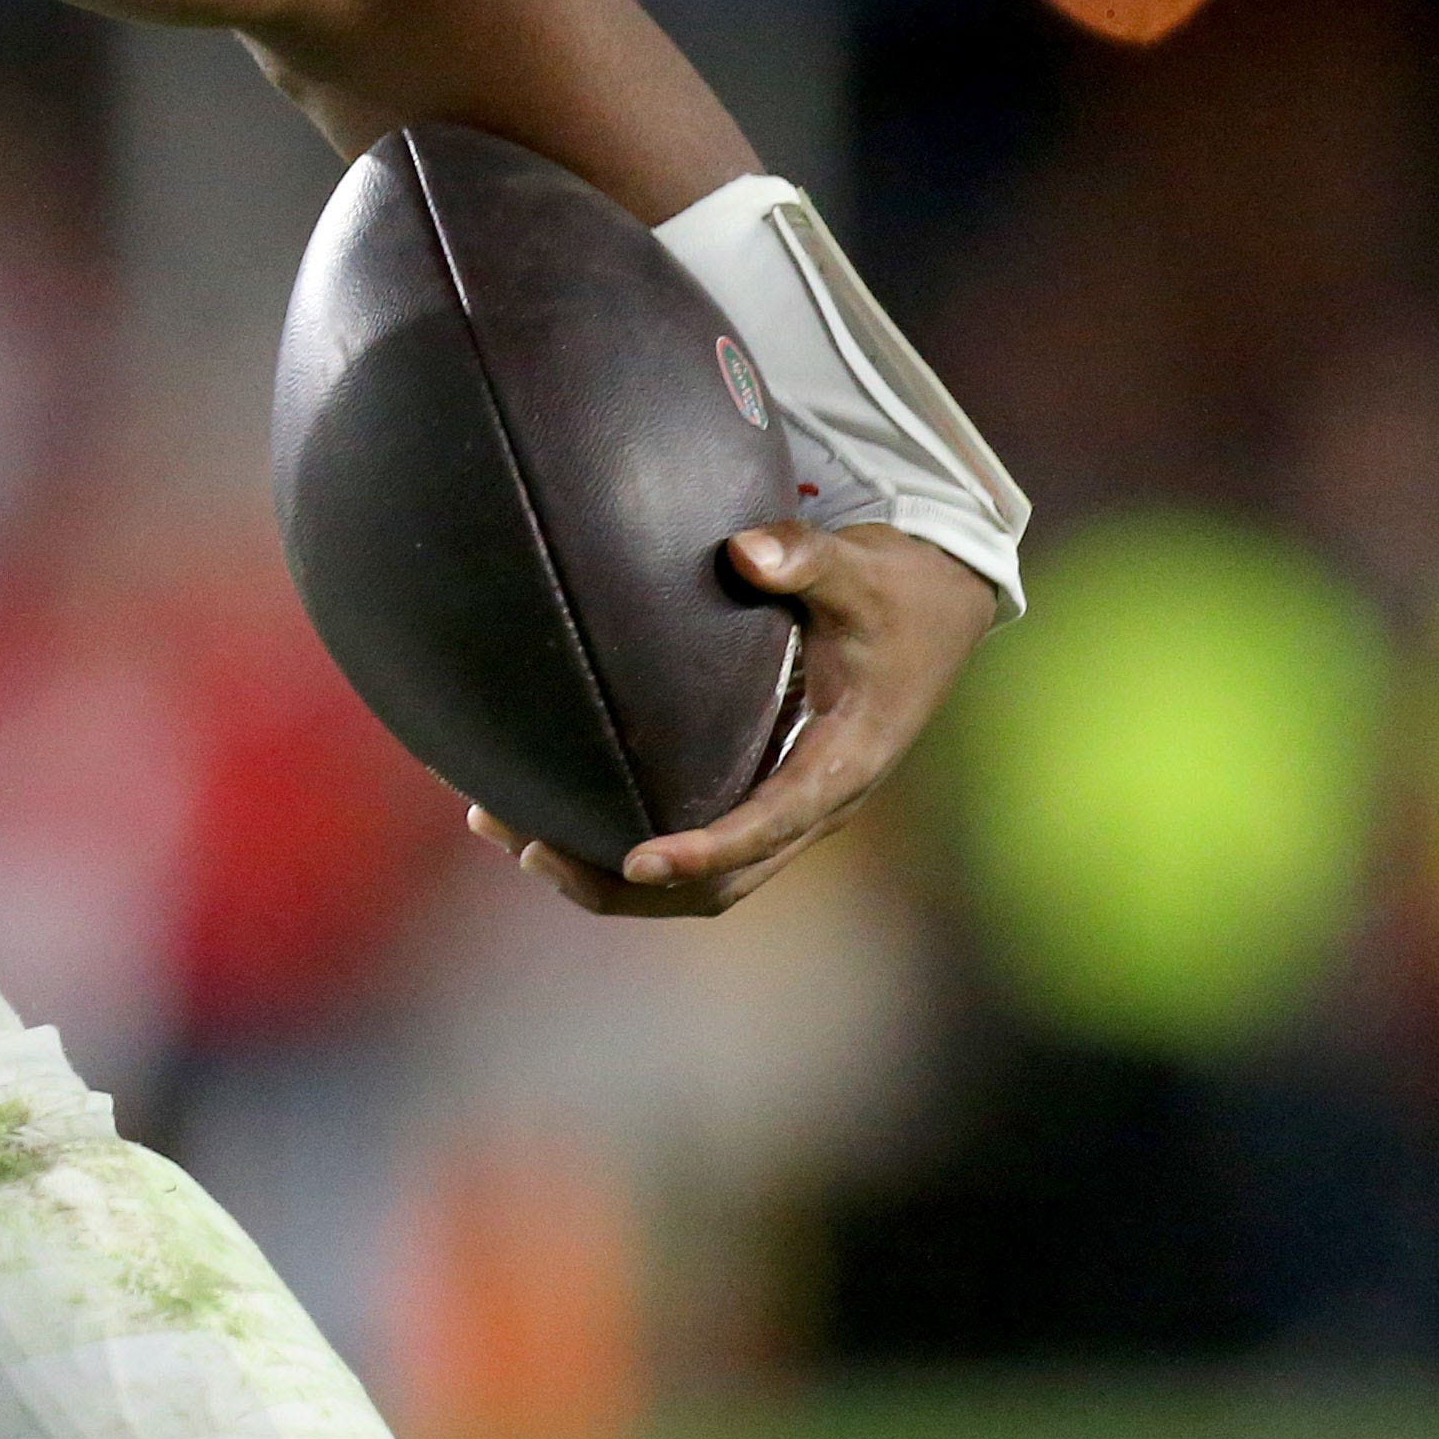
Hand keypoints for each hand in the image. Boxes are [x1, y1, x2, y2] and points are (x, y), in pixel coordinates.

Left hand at [469, 519, 1001, 917]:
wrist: (934, 612)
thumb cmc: (894, 593)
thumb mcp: (861, 570)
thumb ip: (806, 557)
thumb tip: (745, 550)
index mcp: (841, 765)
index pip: (769, 827)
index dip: (706, 850)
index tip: (638, 861)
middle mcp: (811, 806)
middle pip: (717, 887)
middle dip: (621, 885)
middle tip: (528, 846)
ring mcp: (783, 810)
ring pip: (695, 883)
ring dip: (604, 876)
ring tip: (504, 830)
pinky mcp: (758, 795)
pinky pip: (689, 845)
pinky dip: (617, 845)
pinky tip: (540, 808)